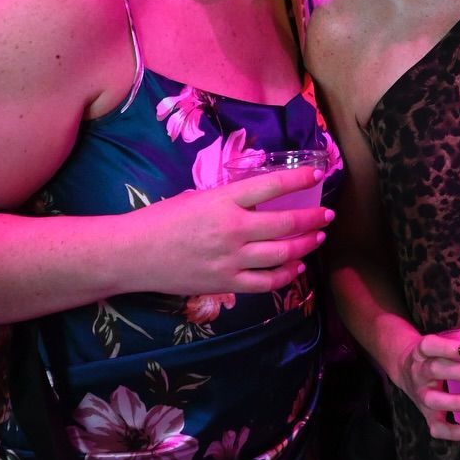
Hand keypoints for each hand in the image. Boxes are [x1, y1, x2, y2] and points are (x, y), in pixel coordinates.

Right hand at [128, 167, 332, 295]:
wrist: (132, 254)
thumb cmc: (161, 220)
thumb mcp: (197, 197)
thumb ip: (229, 199)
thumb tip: (258, 200)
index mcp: (223, 200)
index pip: (272, 186)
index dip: (299, 180)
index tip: (318, 175)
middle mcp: (233, 229)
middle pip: (285, 224)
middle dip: (312, 219)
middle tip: (326, 214)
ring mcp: (231, 259)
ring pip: (282, 254)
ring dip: (305, 245)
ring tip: (317, 238)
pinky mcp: (226, 284)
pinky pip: (266, 283)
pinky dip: (286, 275)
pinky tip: (296, 267)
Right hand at [392, 332, 459, 440]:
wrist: (404, 369)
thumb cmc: (434, 354)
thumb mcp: (441, 342)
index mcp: (422, 352)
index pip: (430, 346)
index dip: (447, 347)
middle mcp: (419, 372)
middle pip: (435, 371)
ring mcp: (422, 395)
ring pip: (434, 400)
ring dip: (457, 402)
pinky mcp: (426, 415)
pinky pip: (436, 428)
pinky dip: (453, 432)